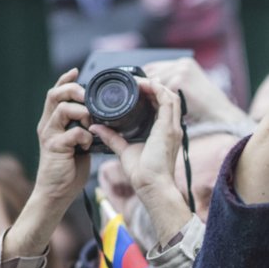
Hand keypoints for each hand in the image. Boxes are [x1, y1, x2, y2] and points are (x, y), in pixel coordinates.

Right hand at [35, 70, 94, 204]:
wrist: (56, 192)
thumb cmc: (68, 168)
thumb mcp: (77, 143)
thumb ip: (83, 128)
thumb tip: (99, 117)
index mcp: (52, 122)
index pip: (55, 93)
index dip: (65, 80)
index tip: (77, 71)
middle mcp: (47, 125)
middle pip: (54, 95)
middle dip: (73, 90)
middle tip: (88, 95)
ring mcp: (49, 135)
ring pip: (62, 110)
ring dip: (81, 111)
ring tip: (91, 120)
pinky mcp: (54, 148)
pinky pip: (72, 133)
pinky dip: (85, 135)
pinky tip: (88, 145)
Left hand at [91, 80, 181, 197]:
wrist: (152, 186)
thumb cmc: (143, 174)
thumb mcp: (124, 150)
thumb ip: (113, 137)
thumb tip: (96, 127)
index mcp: (164, 133)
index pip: (163, 107)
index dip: (153, 94)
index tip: (137, 89)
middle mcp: (172, 128)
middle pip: (169, 98)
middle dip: (154, 87)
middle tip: (136, 82)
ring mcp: (172, 127)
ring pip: (170, 96)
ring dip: (155, 85)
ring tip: (139, 81)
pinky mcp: (168, 128)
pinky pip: (167, 101)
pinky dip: (157, 89)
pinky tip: (145, 84)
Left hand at [144, 55, 244, 125]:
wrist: (218, 112)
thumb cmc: (204, 105)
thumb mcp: (188, 87)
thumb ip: (172, 82)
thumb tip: (150, 85)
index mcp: (184, 63)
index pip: (154, 66)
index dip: (146, 78)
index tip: (138, 88)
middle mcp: (181, 64)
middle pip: (151, 72)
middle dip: (146, 85)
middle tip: (139, 96)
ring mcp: (181, 71)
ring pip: (154, 81)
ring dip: (149, 92)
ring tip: (147, 103)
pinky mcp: (179, 81)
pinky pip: (160, 89)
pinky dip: (155, 97)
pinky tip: (155, 105)